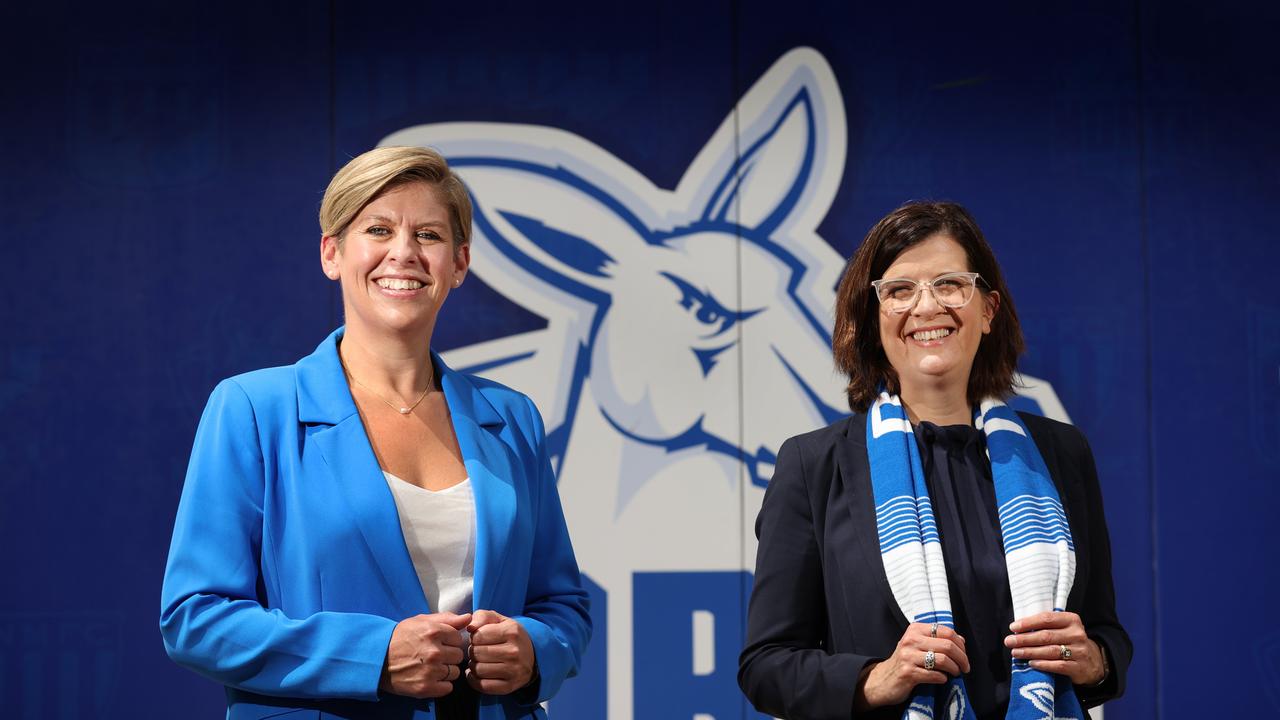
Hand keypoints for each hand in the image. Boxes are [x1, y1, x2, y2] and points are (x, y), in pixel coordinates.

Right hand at [380, 612, 470, 697]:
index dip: (449, 641)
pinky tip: (429, 678)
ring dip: (446, 671)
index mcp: (434, 631)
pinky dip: (441, 685)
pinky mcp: (425, 687)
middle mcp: (434, 651)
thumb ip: (447, 619)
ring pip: (455, 672)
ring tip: (430, 667)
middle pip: (458, 656)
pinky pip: (448, 688)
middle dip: (448, 656)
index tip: (438, 643)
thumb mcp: (421, 621)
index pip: (458, 638)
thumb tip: (468, 617)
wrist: (377, 659)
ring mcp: (430, 671)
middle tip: (433, 655)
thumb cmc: (400, 637)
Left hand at [466, 609, 535, 694]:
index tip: (480, 639)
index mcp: (512, 632)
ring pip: (478, 670)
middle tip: (480, 651)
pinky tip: (477, 674)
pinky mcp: (510, 686)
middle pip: (476, 653)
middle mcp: (514, 652)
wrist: (533, 656)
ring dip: (474, 666)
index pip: (478, 636)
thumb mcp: (498, 620)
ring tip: (480, 661)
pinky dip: (474, 680)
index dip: (474, 637)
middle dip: (474, 651)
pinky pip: (482, 686)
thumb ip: (482, 616)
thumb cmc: (510, 636)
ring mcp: (513, 671)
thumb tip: (470, 627)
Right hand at [855, 623, 969, 709]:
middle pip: (947, 645)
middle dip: (962, 658)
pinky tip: (942, 679)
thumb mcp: (919, 645)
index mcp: (915, 629)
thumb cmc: (906, 661)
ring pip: (943, 660)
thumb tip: (962, 640)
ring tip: (955, 673)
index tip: (964, 655)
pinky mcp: (908, 672)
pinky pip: (935, 675)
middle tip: (965, 668)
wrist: (884, 679)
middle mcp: (910, 639)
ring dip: (954, 669)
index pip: (946, 631)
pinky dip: (943, 678)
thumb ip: (938, 640)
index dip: (960, 645)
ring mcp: (908, 656)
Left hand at [1004, 611, 1104, 684]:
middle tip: (1009, 642)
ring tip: (1015, 652)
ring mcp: (1079, 651)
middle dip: (1025, 639)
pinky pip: (1058, 665)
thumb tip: (1018, 629)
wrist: (1092, 662)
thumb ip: (1045, 626)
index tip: (1013, 628)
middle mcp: (1077, 634)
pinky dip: (1043, 664)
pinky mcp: (1079, 667)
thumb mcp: (1062, 628)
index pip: (1047, 619)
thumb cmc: (1069, 641)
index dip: (1028, 623)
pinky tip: (1031, 663)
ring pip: (1050, 651)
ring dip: (1030, 652)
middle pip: (1046, 636)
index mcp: (1071, 620)